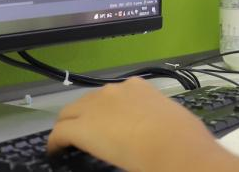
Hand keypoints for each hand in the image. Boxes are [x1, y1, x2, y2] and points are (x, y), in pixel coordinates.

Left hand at [47, 77, 238, 171]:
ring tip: (70, 142)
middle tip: (86, 134)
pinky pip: (61, 133)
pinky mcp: (82, 128)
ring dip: (72, 125)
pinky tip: (56, 151)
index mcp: (138, 87)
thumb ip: (156, 118)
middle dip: (84, 115)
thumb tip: (157, 127)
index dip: (107, 110)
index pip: (113, 96)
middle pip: (87, 101)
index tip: (110, 125)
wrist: (172, 144)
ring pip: (71, 113)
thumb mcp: (171, 118)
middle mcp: (114, 91)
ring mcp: (96, 107)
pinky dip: (56, 142)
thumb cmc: (182, 134)